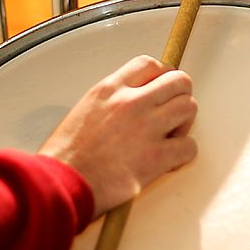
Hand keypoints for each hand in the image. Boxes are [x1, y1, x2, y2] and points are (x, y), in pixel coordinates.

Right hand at [39, 55, 197, 217]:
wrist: (60, 185)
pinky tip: (169, 160)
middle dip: (180, 96)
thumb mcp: (84, 110)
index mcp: (110, 89)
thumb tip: (133, 102)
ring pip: (189, 107)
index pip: (149, 64)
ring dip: (184, 123)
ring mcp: (146, 128)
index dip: (162, 75)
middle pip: (179, 81)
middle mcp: (131, 102)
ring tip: (170, 137)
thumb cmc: (65, 157)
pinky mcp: (156, 157)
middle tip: (171, 114)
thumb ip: (112, 100)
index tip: (162, 88)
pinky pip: (189, 146)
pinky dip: (184, 153)